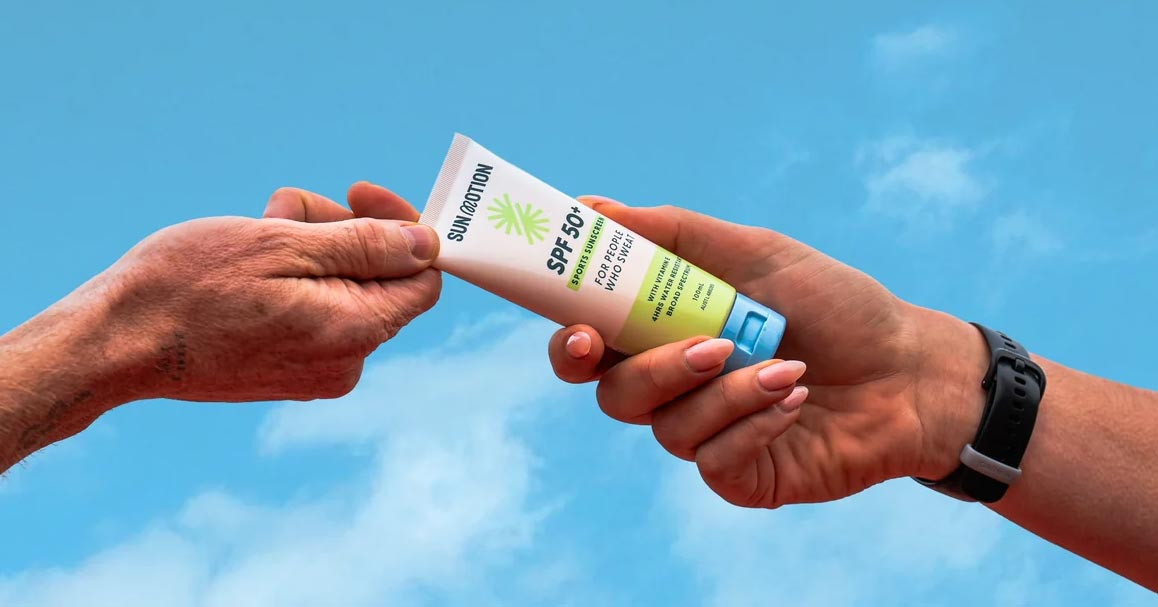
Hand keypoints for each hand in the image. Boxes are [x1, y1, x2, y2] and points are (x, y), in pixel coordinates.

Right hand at [96, 184, 439, 402]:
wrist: (115, 343)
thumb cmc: (189, 287)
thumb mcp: (283, 245)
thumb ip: (366, 246)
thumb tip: (428, 245)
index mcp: (356, 331)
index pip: (423, 277)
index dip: (403, 229)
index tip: (360, 192)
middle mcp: (346, 361)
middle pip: (379, 279)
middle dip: (342, 230)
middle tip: (289, 207)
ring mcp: (316, 371)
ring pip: (342, 288)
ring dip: (310, 246)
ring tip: (260, 225)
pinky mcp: (288, 371)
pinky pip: (314, 312)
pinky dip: (293, 277)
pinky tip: (250, 259)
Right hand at [548, 196, 985, 507]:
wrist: (910, 369)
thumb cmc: (834, 305)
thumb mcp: (756, 253)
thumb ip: (674, 234)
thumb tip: (592, 208)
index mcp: (665, 333)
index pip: (592, 344)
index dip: (571, 342)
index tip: (581, 330)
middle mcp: (675, 387)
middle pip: (614, 394)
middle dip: (651, 372)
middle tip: (701, 348)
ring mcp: (706, 434)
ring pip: (665, 428)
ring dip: (725, 393)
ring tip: (784, 364)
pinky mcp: (740, 476)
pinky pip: (714, 461)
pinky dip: (754, 422)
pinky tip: (796, 397)